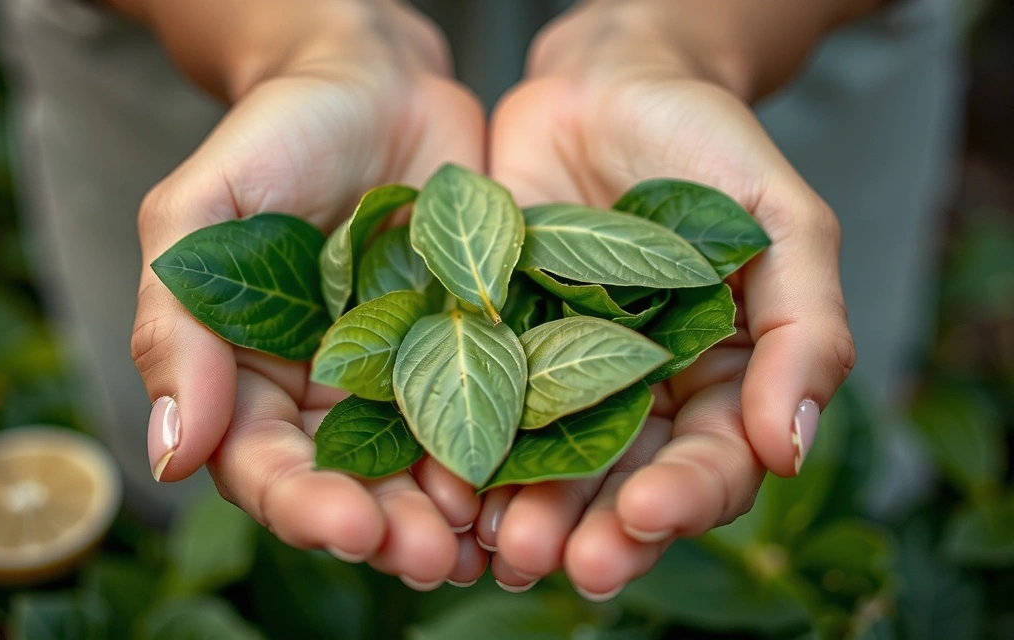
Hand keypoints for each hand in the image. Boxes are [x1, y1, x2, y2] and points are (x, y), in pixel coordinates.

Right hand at [129, 0, 487, 588]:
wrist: (377, 81)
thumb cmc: (276, 134)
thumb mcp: (201, 212)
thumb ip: (178, 326)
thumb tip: (167, 455)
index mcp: (252, 378)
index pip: (265, 466)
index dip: (302, 505)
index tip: (348, 524)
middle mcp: (330, 396)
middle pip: (352, 488)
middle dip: (389, 530)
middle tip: (430, 557)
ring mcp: (408, 377)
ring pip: (425, 470)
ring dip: (453, 516)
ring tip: (490, 543)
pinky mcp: (478, 350)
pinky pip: (496, 413)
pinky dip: (512, 457)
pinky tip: (536, 487)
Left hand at [478, 0, 855, 596]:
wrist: (604, 84)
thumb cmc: (707, 144)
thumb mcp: (783, 221)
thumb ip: (804, 328)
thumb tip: (795, 449)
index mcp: (720, 380)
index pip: (712, 461)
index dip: (687, 496)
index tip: (647, 512)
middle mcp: (639, 394)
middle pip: (624, 483)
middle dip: (598, 528)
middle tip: (566, 562)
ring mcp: (562, 374)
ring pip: (549, 463)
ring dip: (530, 511)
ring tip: (506, 544)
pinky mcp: (495, 346)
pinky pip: (479, 407)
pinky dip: (466, 451)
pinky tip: (448, 485)